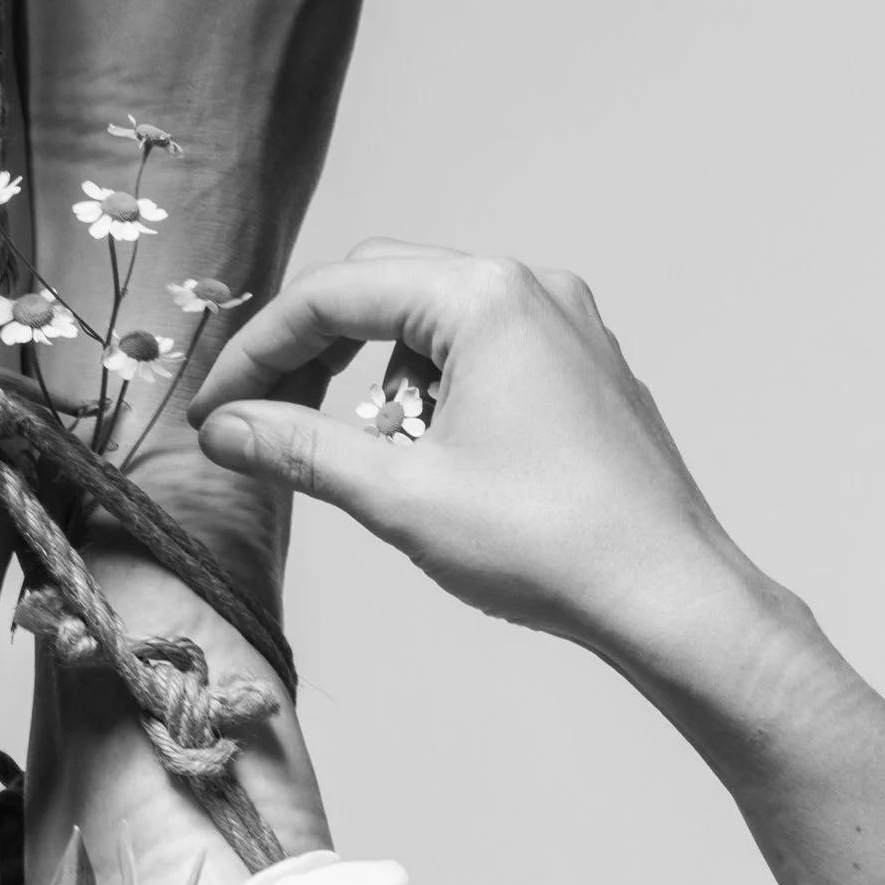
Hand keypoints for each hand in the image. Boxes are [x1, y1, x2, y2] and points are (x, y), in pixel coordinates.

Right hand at [190, 245, 783, 692]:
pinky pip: (484, 353)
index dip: (260, 351)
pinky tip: (437, 464)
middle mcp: (531, 289)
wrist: (667, 594)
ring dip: (381, 383)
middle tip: (266, 423)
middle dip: (315, 356)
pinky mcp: (585, 368)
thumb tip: (224, 430)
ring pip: (433, 325)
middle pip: (382, 290)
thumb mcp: (400, 496)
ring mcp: (567, 325)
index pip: (336, 294)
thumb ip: (299, 450)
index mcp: (484, 299)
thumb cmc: (551, 544)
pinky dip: (437, 395)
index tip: (217, 409)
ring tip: (379, 465)